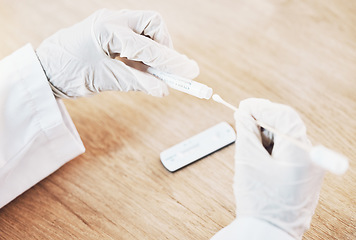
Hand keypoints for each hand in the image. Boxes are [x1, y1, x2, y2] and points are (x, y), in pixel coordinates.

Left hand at [36, 9, 198, 97]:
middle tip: (168, 69)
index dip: (171, 62)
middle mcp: (111, 20)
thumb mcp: (106, 80)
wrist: (45, 70)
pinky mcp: (110, 32)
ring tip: (155, 73)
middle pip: (152, 23)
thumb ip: (138, 82)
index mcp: (108, 29)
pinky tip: (143, 69)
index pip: (149, 46)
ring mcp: (110, 24)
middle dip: (165, 45)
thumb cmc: (69, 73)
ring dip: (155, 50)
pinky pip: (135, 38)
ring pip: (145, 29)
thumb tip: (164, 90)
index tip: (190, 73)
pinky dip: (143, 54)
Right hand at [233, 98, 324, 238]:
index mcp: (300, 152)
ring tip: (249, 146)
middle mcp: (310, 157)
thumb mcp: (248, 160)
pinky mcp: (304, 173)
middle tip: (243, 123)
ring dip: (266, 136)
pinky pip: (288, 151)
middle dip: (263, 122)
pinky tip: (259, 156)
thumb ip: (245, 132)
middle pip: (286, 125)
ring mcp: (309, 166)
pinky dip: (272, 148)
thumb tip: (243, 114)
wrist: (269, 232)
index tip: (243, 107)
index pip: (283, 115)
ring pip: (286, 138)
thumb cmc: (261, 202)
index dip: (261, 108)